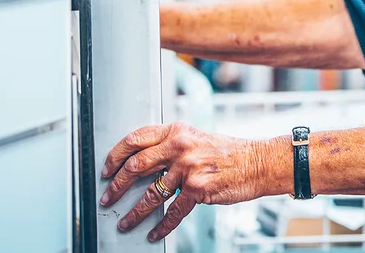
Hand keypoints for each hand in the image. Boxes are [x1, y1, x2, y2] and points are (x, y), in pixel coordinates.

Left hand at [100, 122, 275, 240]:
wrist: (257, 162)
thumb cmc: (228, 153)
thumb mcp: (196, 138)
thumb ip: (171, 145)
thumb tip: (144, 162)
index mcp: (176, 131)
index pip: (135, 139)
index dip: (115, 155)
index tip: (107, 169)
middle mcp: (179, 147)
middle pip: (135, 166)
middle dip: (116, 186)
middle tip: (107, 198)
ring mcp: (188, 168)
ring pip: (150, 194)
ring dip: (134, 212)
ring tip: (125, 221)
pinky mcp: (197, 189)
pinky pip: (172, 212)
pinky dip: (161, 226)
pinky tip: (154, 232)